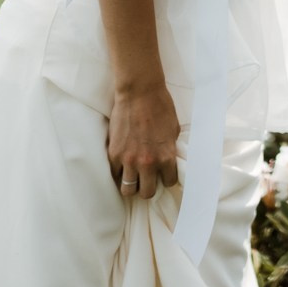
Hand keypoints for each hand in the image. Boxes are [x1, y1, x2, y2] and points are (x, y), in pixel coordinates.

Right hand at [106, 81, 180, 199]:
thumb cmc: (160, 106)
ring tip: (133, 177)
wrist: (139, 93)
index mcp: (166, 157)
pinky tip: (122, 166)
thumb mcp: (173, 130)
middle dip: (148, 188)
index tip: (163, 175)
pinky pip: (115, 175)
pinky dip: (119, 173)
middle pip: (146, 193)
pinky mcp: (113, 154)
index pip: (169, 182)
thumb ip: (169, 148)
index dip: (166, 179)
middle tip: (147, 180)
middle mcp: (147, 163)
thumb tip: (167, 160)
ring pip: (127, 190)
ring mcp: (128, 160)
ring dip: (131, 185)